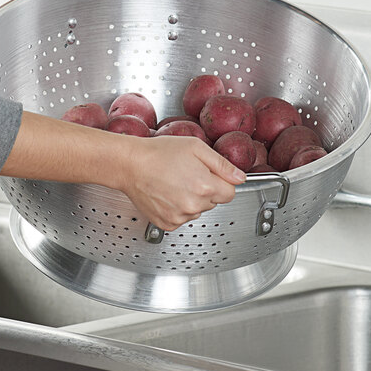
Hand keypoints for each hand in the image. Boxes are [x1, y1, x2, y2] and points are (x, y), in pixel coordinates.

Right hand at [119, 136, 245, 230]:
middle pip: (213, 202)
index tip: (208, 174)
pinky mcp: (167, 223)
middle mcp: (194, 205)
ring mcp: (180, 216)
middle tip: (186, 174)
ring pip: (197, 210)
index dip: (221, 181)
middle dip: (205, 189)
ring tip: (173, 182)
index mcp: (205, 186)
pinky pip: (182, 218)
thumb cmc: (159, 152)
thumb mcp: (195, 147)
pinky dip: (177, 208)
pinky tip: (166, 193)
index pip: (230, 193)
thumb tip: (240, 177)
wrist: (130, 164)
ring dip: (191, 199)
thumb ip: (222, 164)